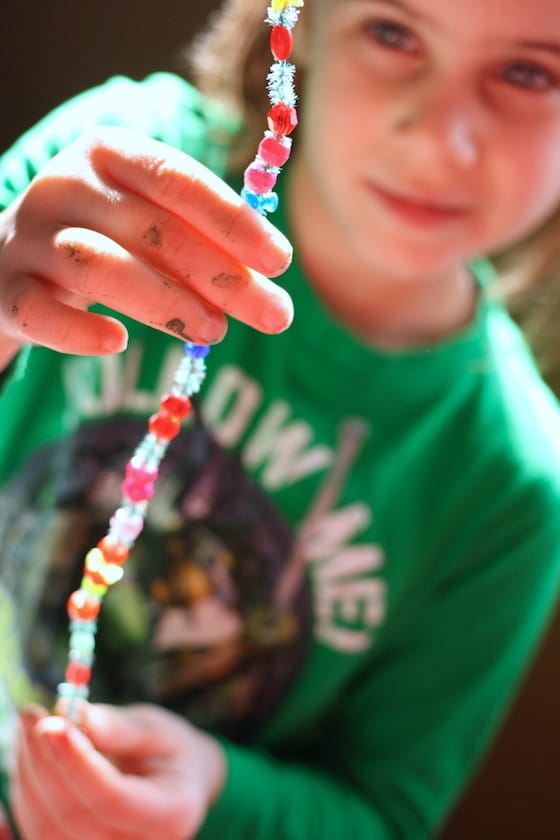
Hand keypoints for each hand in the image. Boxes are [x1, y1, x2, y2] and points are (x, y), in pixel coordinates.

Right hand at [0, 126, 292, 367]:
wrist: (16, 261)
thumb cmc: (106, 238)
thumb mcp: (151, 222)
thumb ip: (200, 240)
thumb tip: (269, 284)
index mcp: (110, 153)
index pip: (177, 179)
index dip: (233, 221)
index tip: (281, 261)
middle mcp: (67, 185)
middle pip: (151, 228)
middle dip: (220, 276)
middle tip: (273, 315)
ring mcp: (31, 237)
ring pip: (99, 266)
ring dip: (164, 301)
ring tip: (214, 332)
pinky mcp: (7, 290)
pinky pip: (39, 312)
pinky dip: (77, 331)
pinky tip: (118, 342)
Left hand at [11, 702, 225, 839]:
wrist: (174, 784)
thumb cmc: (169, 752)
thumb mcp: (157, 729)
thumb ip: (118, 727)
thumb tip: (74, 713)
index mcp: (170, 815)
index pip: (114, 799)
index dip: (78, 764)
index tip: (53, 725)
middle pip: (74, 815)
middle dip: (46, 762)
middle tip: (32, 715)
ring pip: (47, 826)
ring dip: (29, 772)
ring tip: (31, 725)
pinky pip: (37, 829)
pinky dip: (26, 790)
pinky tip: (29, 753)